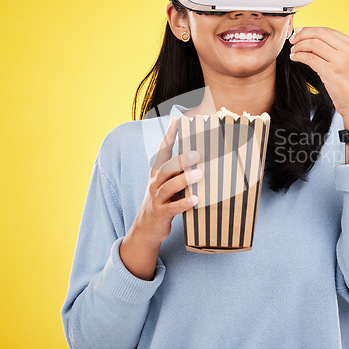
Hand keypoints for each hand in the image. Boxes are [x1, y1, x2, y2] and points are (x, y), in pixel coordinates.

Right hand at [136, 116, 202, 243]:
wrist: (146, 227)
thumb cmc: (163, 200)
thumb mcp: (167, 183)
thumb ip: (179, 172)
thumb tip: (202, 157)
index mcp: (157, 173)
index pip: (162, 151)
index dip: (169, 136)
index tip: (176, 121)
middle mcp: (155, 183)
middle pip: (166, 168)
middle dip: (181, 160)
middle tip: (197, 154)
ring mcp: (157, 198)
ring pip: (168, 186)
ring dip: (184, 179)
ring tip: (199, 174)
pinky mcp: (161, 213)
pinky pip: (172, 207)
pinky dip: (184, 203)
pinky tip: (195, 200)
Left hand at [289, 27, 348, 126]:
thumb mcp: (347, 62)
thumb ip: (335, 50)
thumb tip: (311, 39)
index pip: (327, 30)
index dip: (309, 30)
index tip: (299, 32)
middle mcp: (348, 50)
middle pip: (319, 34)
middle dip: (302, 35)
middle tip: (292, 40)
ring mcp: (340, 60)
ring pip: (313, 44)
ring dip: (299, 46)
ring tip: (293, 51)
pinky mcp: (331, 72)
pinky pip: (310, 58)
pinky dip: (299, 56)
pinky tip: (295, 58)